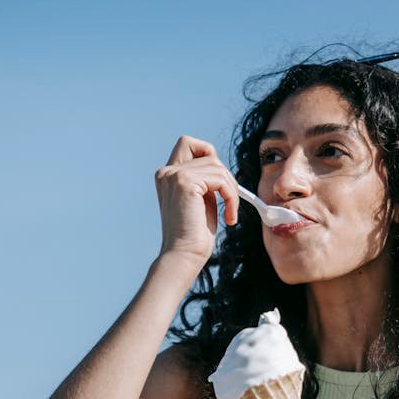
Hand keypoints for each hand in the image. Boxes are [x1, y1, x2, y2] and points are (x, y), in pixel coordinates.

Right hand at [154, 135, 240, 262]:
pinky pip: (221, 180)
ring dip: (232, 191)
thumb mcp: (201, 200)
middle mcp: (167, 171)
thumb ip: (205, 180)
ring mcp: (174, 175)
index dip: (207, 154)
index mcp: (167, 175)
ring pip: (218, 167)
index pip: (188, 143)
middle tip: (229, 199)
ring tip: (230, 213)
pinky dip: (232, 197)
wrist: (184, 255)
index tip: (218, 182)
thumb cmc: (194, 234)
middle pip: (207, 152)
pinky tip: (229, 217)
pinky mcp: (185, 182)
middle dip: (225, 174)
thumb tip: (221, 167)